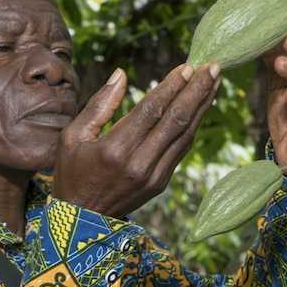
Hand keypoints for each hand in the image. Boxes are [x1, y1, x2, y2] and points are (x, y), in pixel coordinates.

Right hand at [53, 63, 220, 217]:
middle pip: (176, 120)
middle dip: (197, 91)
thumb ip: (99, 105)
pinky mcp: (161, 183)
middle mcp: (138, 163)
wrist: (82, 220)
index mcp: (114, 149)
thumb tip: (121, 73)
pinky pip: (182, 149)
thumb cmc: (72, 172)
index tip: (188, 66)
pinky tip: (201, 107)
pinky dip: (193, 125)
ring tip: (214, 81)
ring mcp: (153, 176)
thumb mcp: (72, 136)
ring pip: (184, 134)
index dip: (172, 86)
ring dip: (202, 106)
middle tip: (214, 67)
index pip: (151, 110)